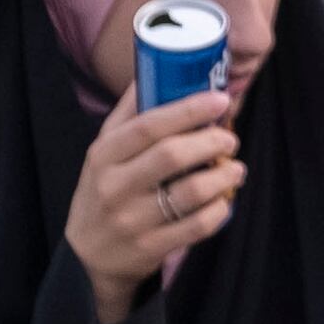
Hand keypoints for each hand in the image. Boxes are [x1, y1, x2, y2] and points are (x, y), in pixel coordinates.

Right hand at [64, 90, 245, 317]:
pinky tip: (224, 201)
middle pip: (171, 155)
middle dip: (211, 142)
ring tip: (235, 170)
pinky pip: (197, 226)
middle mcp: (115, 185)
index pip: (148, 125)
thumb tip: (154, 67)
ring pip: (190, 192)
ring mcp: (133, 219)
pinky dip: (218, 211)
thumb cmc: (103, 191)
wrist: (88, 256)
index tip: (219, 99)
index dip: (188, 110)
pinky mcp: (151, 247)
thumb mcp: (104, 151)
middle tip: (230, 138)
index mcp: (104, 154)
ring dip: (223, 177)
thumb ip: (129, 114)